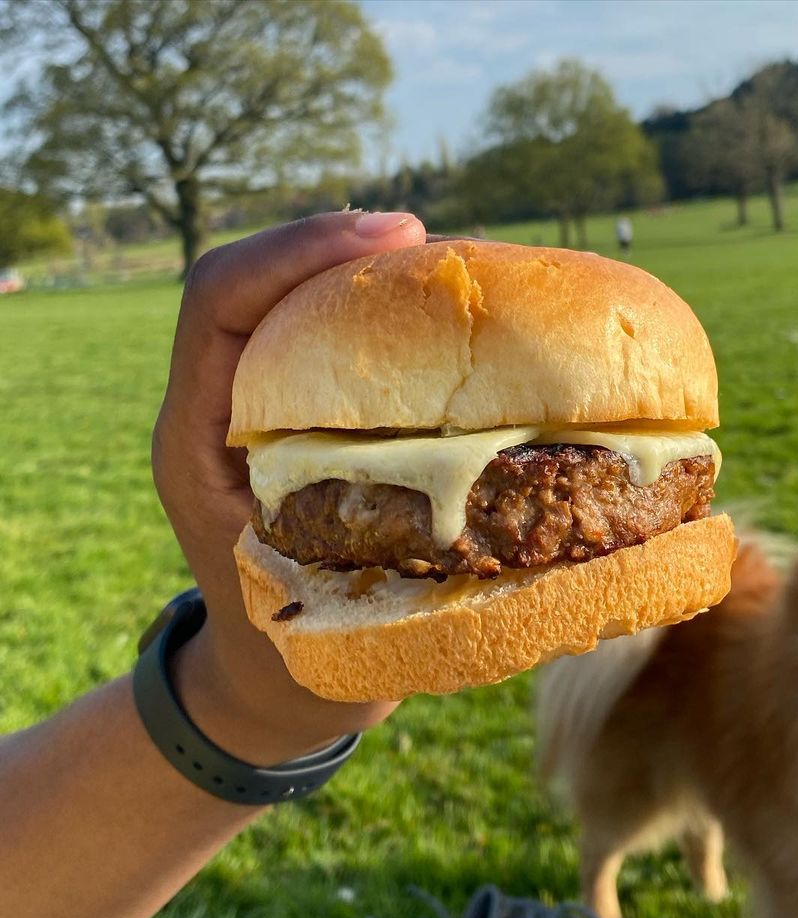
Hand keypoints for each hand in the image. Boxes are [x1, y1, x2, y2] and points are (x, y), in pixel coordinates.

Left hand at [153, 211, 426, 763]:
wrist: (262, 681)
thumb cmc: (288, 652)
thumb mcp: (323, 602)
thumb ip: (371, 555)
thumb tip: (481, 515)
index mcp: (196, 440)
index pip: (217, 302)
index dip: (298, 252)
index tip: (398, 236)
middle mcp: (218, 412)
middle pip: (259, 286)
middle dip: (342, 249)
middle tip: (433, 247)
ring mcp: (255, 417)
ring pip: (293, 308)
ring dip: (368, 279)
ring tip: (448, 272)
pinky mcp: (294, 429)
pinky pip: (329, 350)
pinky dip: (387, 327)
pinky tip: (449, 334)